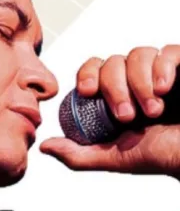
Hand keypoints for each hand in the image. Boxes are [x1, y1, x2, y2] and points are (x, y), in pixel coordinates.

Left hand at [40, 45, 179, 177]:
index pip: (93, 70)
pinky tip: (165, 88)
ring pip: (138, 53)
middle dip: (115, 88)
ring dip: (139, 82)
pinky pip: (169, 51)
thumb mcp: (115, 158)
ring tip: (153, 110)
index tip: (88, 92)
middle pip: (113, 62)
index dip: (86, 74)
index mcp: (119, 97)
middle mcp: (139, 80)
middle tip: (127, 116)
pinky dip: (163, 67)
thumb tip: (44, 145)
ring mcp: (163, 72)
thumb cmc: (163, 157)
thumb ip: (79, 154)